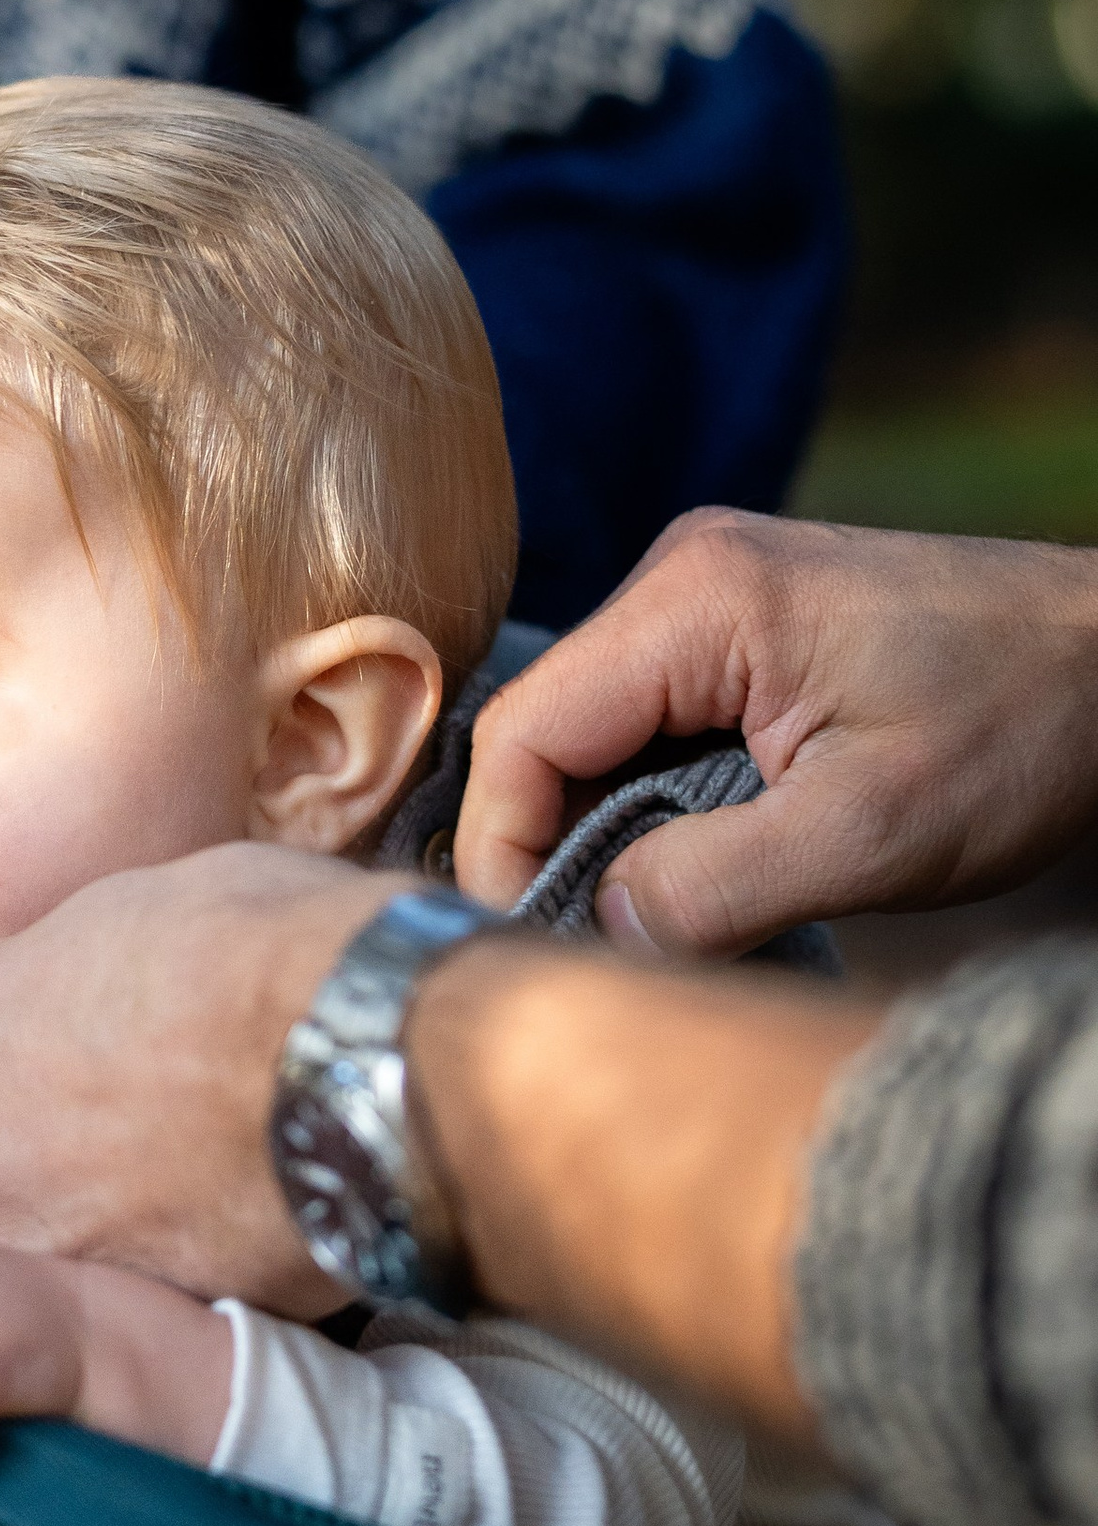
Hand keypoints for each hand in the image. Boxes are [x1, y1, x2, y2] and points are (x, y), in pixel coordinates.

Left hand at [0, 848, 402, 1303]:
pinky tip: (247, 1222)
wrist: (363, 1056)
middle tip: (150, 1121)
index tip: (95, 1040)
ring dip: (111, 1218)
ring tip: (207, 1177)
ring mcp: (39, 1246)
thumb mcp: (142, 902)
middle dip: (49, 1149)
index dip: (31, 1043)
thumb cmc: (262, 944)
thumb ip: (83, 966)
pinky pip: (143, 1290)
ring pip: (54, 1239)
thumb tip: (104, 983)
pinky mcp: (126, 1314)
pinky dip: (183, 1266)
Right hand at [456, 509, 1097, 956]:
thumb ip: (713, 886)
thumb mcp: (870, 835)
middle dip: (550, 845)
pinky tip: (696, 861)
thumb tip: (595, 933)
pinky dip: (655, 796)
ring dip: (606, 825)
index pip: (525, 731)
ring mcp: (712, 591)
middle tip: (589, 953)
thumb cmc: (1023, 726)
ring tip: (649, 918)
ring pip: (595, 727)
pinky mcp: (744, 622)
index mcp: (696, 599)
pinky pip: (651, 716)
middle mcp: (684, 572)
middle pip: (547, 726)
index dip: (503, 849)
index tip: (533, 946)